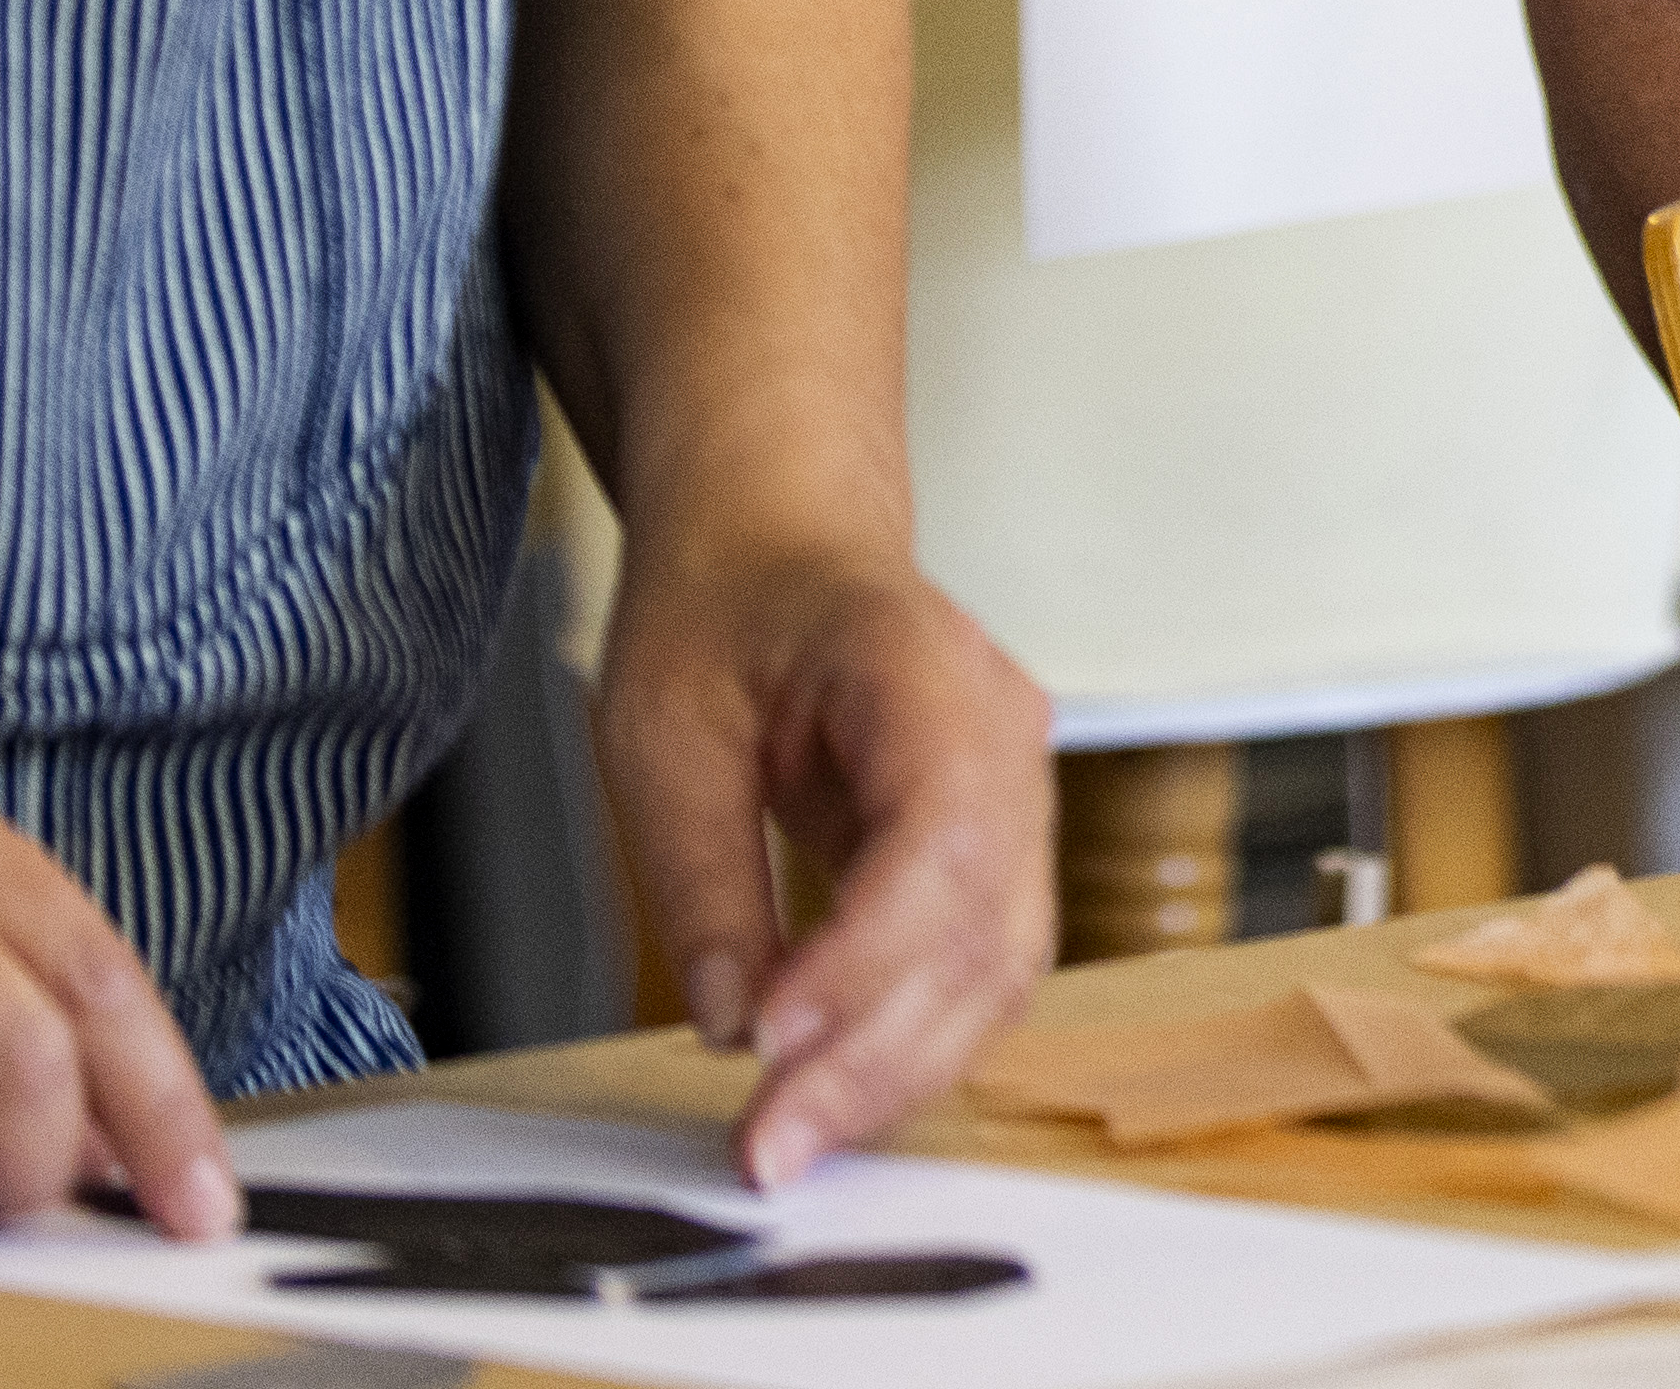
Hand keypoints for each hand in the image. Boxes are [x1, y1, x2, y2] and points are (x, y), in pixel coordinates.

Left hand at [594, 521, 1054, 1181]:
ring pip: (1001, 968)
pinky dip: (915, 1045)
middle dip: (877, 1052)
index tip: (773, 1037)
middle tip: (768, 1140)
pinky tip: (835, 1093)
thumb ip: (699, 871)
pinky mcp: (997, 853)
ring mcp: (1017, 793)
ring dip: (901, 1071)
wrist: (779, 539)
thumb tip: (726, 1017)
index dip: (868, 953)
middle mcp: (1001, 732)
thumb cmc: (725, 604)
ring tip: (791, 1137)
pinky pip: (983, 970)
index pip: (942, 831)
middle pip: (984, 922)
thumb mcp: (662, 725)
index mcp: (920, 665)